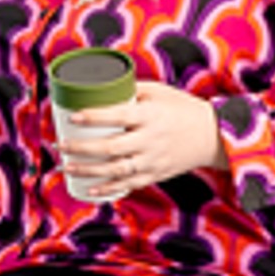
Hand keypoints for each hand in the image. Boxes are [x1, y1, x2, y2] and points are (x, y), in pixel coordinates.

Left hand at [54, 79, 225, 202]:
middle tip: (60, 144)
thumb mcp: (159, 92)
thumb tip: (100, 86)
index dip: (93, 117)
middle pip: (110, 147)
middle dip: (81, 148)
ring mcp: (152, 160)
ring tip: (66, 166)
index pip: (117, 116)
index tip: (72, 116)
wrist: (213, 136)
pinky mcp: (155, 174)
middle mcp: (150, 139)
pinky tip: (89, 189)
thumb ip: (131, 90)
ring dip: (87, 170)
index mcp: (150, 116)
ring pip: (115, 169)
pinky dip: (108, 188)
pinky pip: (128, 184)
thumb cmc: (183, 109)